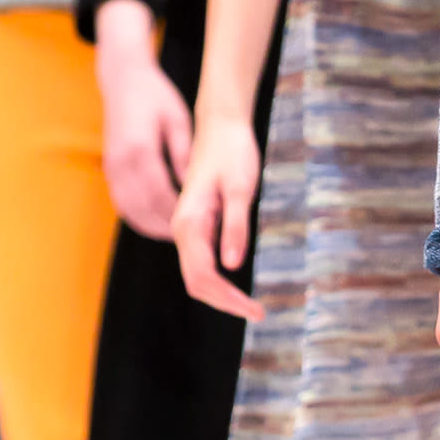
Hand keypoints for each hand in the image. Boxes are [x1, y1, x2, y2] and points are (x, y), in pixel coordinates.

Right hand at [96, 0, 191, 237]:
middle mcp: (121, 163)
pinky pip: (122, 203)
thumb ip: (184, 154)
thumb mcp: (178, 119)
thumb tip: (193, 186)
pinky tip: (157, 220)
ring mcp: (111, 168)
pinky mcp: (108, 169)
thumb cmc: (156, 96)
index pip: (160, 195)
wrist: (123, 79)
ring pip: (130, 211)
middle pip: (143, 209)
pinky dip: (138, 217)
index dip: (177, 215)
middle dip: (166, 227)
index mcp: (140, 150)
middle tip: (189, 239)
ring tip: (175, 233)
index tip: (196, 226)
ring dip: (151, 226)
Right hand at [169, 115, 266, 321]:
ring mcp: (187, 230)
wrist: (221, 127)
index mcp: (189, 222)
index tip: (256, 310)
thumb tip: (232, 265)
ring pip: (197, 276)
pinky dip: (218, 282)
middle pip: (196, 282)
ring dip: (221, 296)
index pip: (203, 275)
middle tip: (259, 313)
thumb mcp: (240, 188)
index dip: (227, 298)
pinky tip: (238, 287)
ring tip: (251, 307)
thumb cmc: (232, 151)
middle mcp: (181, 229)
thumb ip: (236, 226)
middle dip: (225, 303)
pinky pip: (201, 263)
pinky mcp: (196, 227)